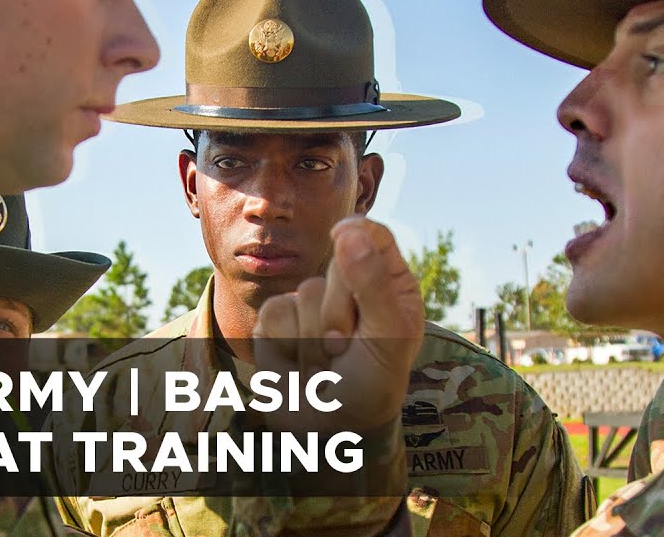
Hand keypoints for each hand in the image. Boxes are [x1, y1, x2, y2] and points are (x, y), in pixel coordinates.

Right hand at [253, 217, 422, 432]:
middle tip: (347, 347)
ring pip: (303, 292)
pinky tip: (298, 365)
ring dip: (315, 339)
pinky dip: (286, 346)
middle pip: (335, 262)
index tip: (344, 237)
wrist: (329, 433)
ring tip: (327, 364)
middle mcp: (351, 286)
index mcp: (389, 283)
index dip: (356, 233)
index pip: (372, 235)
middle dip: (340, 310)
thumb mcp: (388, 337)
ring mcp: (312, 303)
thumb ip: (372, 284)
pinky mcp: (278, 321)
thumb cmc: (371, 385)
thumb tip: (348, 231)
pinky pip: (273, 313)